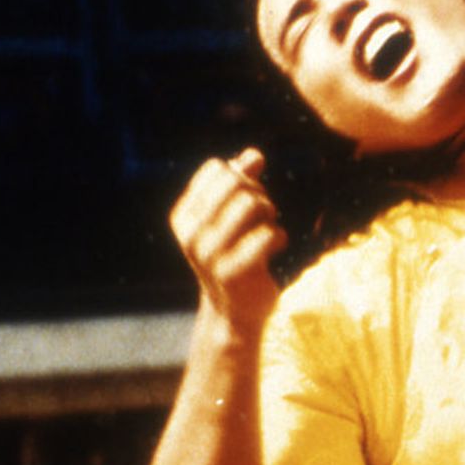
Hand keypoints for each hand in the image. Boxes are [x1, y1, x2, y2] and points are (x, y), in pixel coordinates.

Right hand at [168, 148, 285, 332]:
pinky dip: (279, 237)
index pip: (218, 169)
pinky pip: (268, 235)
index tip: (245, 198)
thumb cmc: (235, 253)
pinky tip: (275, 249)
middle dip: (257, 192)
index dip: (241, 176)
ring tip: (267, 229)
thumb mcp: (232, 215)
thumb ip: (241, 181)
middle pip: (236, 182)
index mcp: (185, 215)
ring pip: (252, 204)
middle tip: (262, 214)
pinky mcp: (233, 273)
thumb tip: (253, 154)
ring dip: (269, 214)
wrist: (234, 309)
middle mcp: (191, 233)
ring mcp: (209, 254)